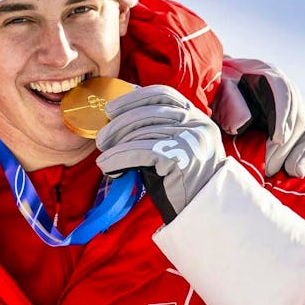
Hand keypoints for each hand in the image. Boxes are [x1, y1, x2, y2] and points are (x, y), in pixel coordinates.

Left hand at [96, 85, 227, 223]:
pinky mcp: (182, 158)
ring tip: (104, 155)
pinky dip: (119, 158)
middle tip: (101, 139)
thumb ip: (155, 128)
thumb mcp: (174, 145)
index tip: (112, 108)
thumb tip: (116, 116)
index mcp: (196, 116)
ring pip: (142, 133)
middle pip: (148, 113)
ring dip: (116, 145)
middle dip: (118, 124)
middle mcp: (197, 123)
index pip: (163, 94)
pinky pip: (140, 151)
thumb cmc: (181, 178)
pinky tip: (108, 166)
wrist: (203, 210)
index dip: (134, 98)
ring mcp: (192, 140)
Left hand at [212, 57, 304, 177]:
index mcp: (267, 75)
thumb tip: (244, 121)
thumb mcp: (219, 89)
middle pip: (299, 116)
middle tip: (272, 167)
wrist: (222, 88)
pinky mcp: (299, 122)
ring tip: (294, 172)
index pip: (284, 90)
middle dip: (290, 145)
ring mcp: (296, 106)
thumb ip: (228, 100)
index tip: (279, 139)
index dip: (284, 115)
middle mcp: (286, 90)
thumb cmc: (218, 89)